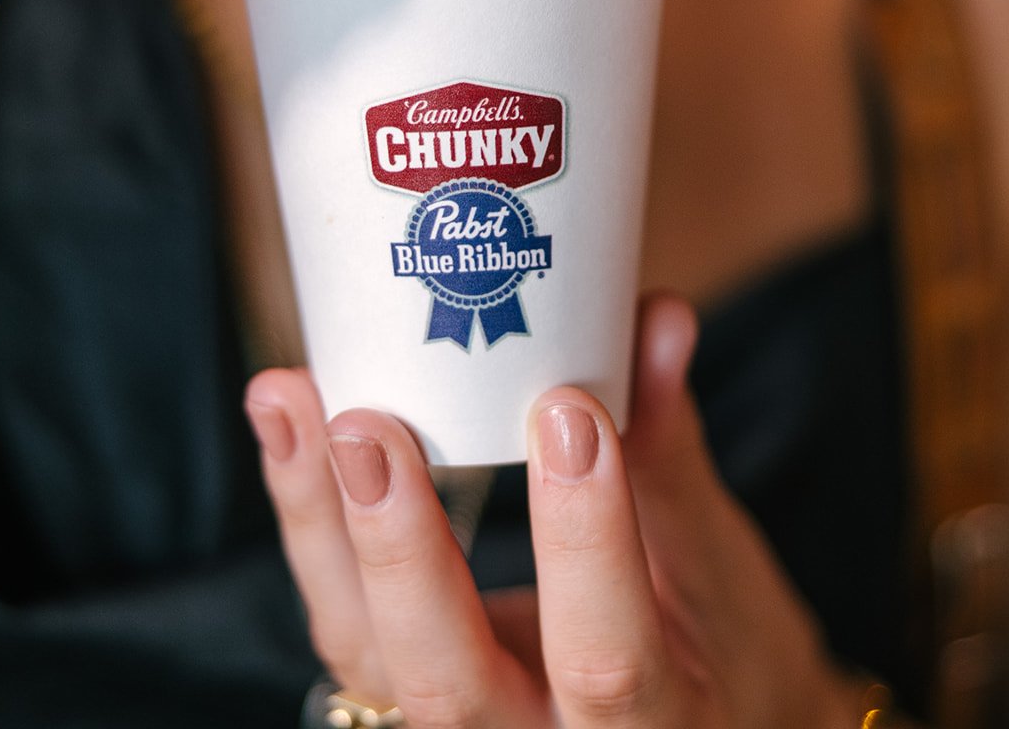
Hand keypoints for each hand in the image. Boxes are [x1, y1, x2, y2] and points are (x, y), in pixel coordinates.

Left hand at [247, 295, 864, 728]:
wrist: (692, 725)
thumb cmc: (720, 650)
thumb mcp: (715, 565)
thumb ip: (670, 446)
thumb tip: (661, 320)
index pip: (608, 659)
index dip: (584, 540)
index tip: (569, 412)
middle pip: (448, 684)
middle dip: (398, 552)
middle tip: (365, 425)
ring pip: (365, 651)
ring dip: (318, 520)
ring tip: (291, 400)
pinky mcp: (403, 693)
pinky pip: (343, 622)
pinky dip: (309, 521)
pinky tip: (288, 425)